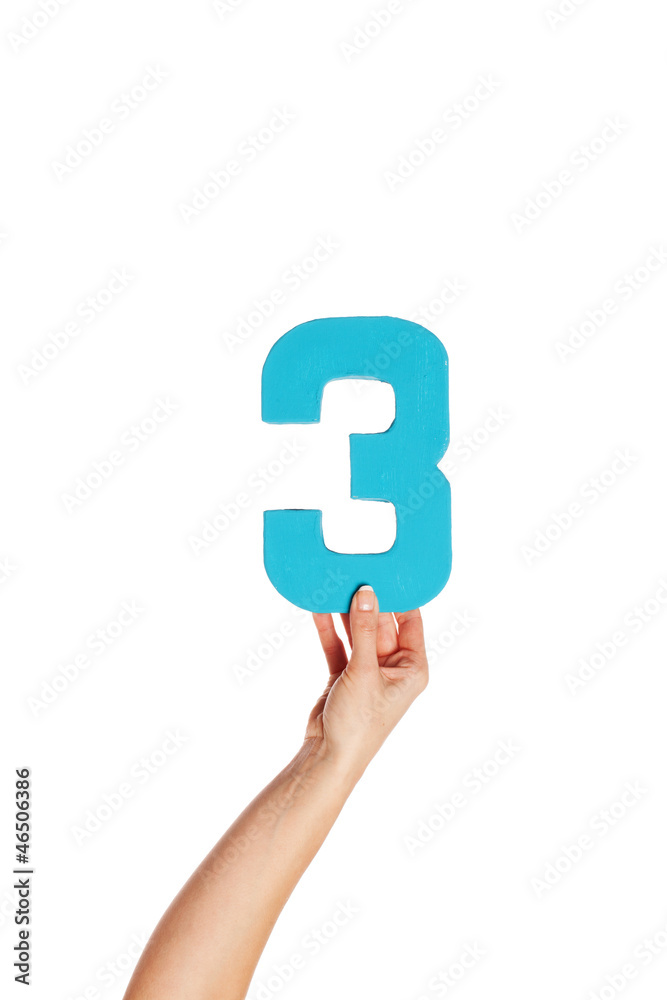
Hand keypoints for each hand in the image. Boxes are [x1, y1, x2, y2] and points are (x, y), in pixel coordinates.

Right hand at [306, 586, 428, 777]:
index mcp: (413, 668)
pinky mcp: (344, 674)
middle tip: (352, 572)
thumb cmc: (359, 724)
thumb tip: (367, 592)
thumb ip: (363, 629)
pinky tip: (317, 607)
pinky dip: (329, 628)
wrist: (328, 757)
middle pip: (380, 623)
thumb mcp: (364, 671)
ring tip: (332, 582)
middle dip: (366, 601)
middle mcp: (393, 667)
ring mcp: (368, 670)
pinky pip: (338, 644)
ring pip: (357, 632)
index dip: (400, 596)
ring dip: (344, 612)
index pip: (410, 621)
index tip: (387, 570)